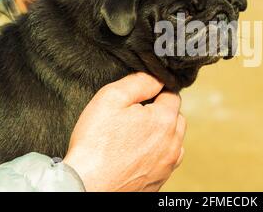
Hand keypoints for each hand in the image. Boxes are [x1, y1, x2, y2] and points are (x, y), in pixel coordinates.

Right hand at [63, 73, 185, 191]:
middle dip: (160, 112)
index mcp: (165, 120)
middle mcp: (173, 143)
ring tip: (134, 136)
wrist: (86, 186)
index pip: (172, 94)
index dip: (155, 91)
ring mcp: (168, 165)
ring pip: (173, 140)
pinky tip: (136, 154)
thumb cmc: (95, 143)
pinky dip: (156, 154)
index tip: (138, 98)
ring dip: (161, 134)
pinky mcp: (159, 181)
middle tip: (134, 116)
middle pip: (176, 117)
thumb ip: (139, 81)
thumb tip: (156, 77)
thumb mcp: (112, 97)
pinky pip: (166, 160)